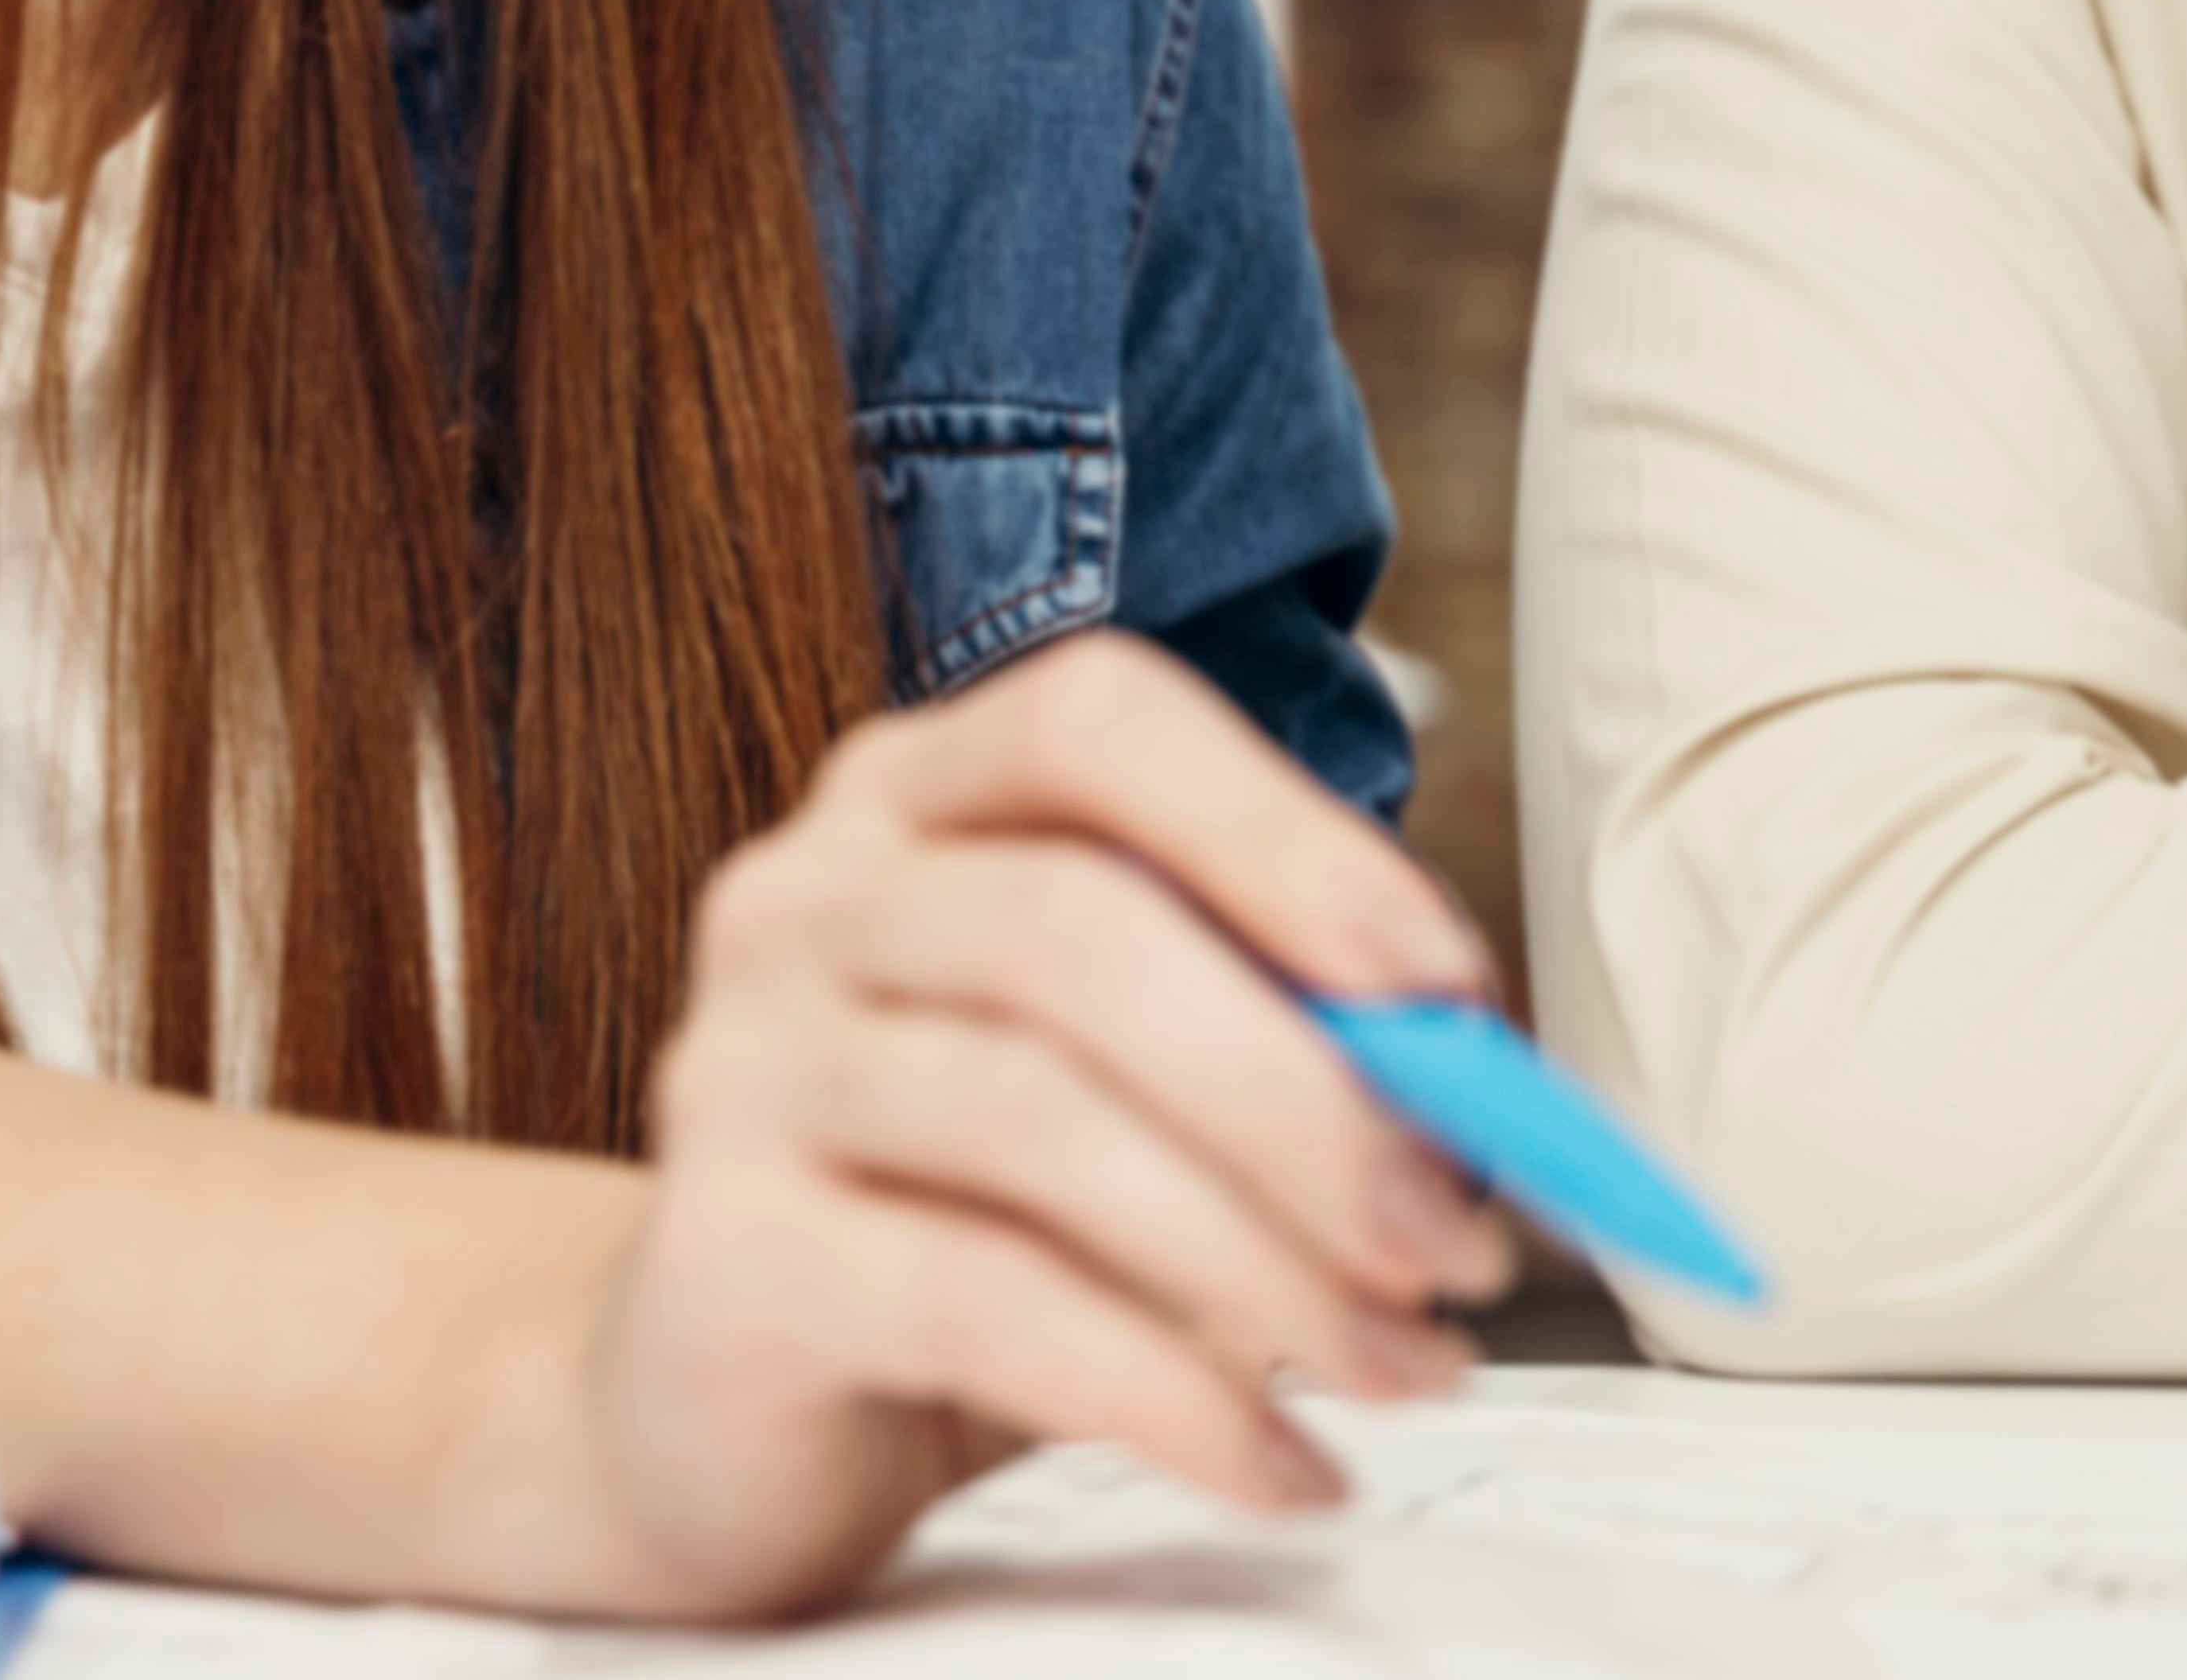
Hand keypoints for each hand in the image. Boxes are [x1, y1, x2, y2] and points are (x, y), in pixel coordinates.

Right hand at [535, 632, 1518, 1623]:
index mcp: (916, 798)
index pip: (1095, 719)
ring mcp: (737, 1068)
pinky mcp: (718, 1259)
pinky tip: (1285, 1467)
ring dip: (1270, 1261)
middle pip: (1076, 931)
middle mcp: (803, 895)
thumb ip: (1267, 1040)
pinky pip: (981, 1304)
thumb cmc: (962, 1216)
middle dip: (1310, 1095)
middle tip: (1459, 1243)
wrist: (704, 1410)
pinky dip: (1175, 1398)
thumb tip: (1481, 1091)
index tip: (1448, 985)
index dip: (1285, 834)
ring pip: (1038, 1118)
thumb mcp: (1124, 1094)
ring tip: (1407, 1367)